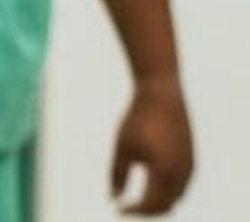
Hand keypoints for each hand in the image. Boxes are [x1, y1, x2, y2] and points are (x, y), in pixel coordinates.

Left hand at [110, 79, 193, 214]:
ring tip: (138, 202)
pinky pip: (182, 186)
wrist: (162, 95)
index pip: (150, 204)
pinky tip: (152, 187)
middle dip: (147, 211)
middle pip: (166, 206)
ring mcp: (190, 167)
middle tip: (128, 209)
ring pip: (176, 198)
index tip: (118, 210)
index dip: (133, 211)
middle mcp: (182, 174)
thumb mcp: (122, 147)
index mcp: (164, 172)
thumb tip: (113, 199)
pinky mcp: (192, 160)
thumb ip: (117, 175)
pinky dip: (168, 193)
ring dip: (159, 204)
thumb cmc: (138, 120)